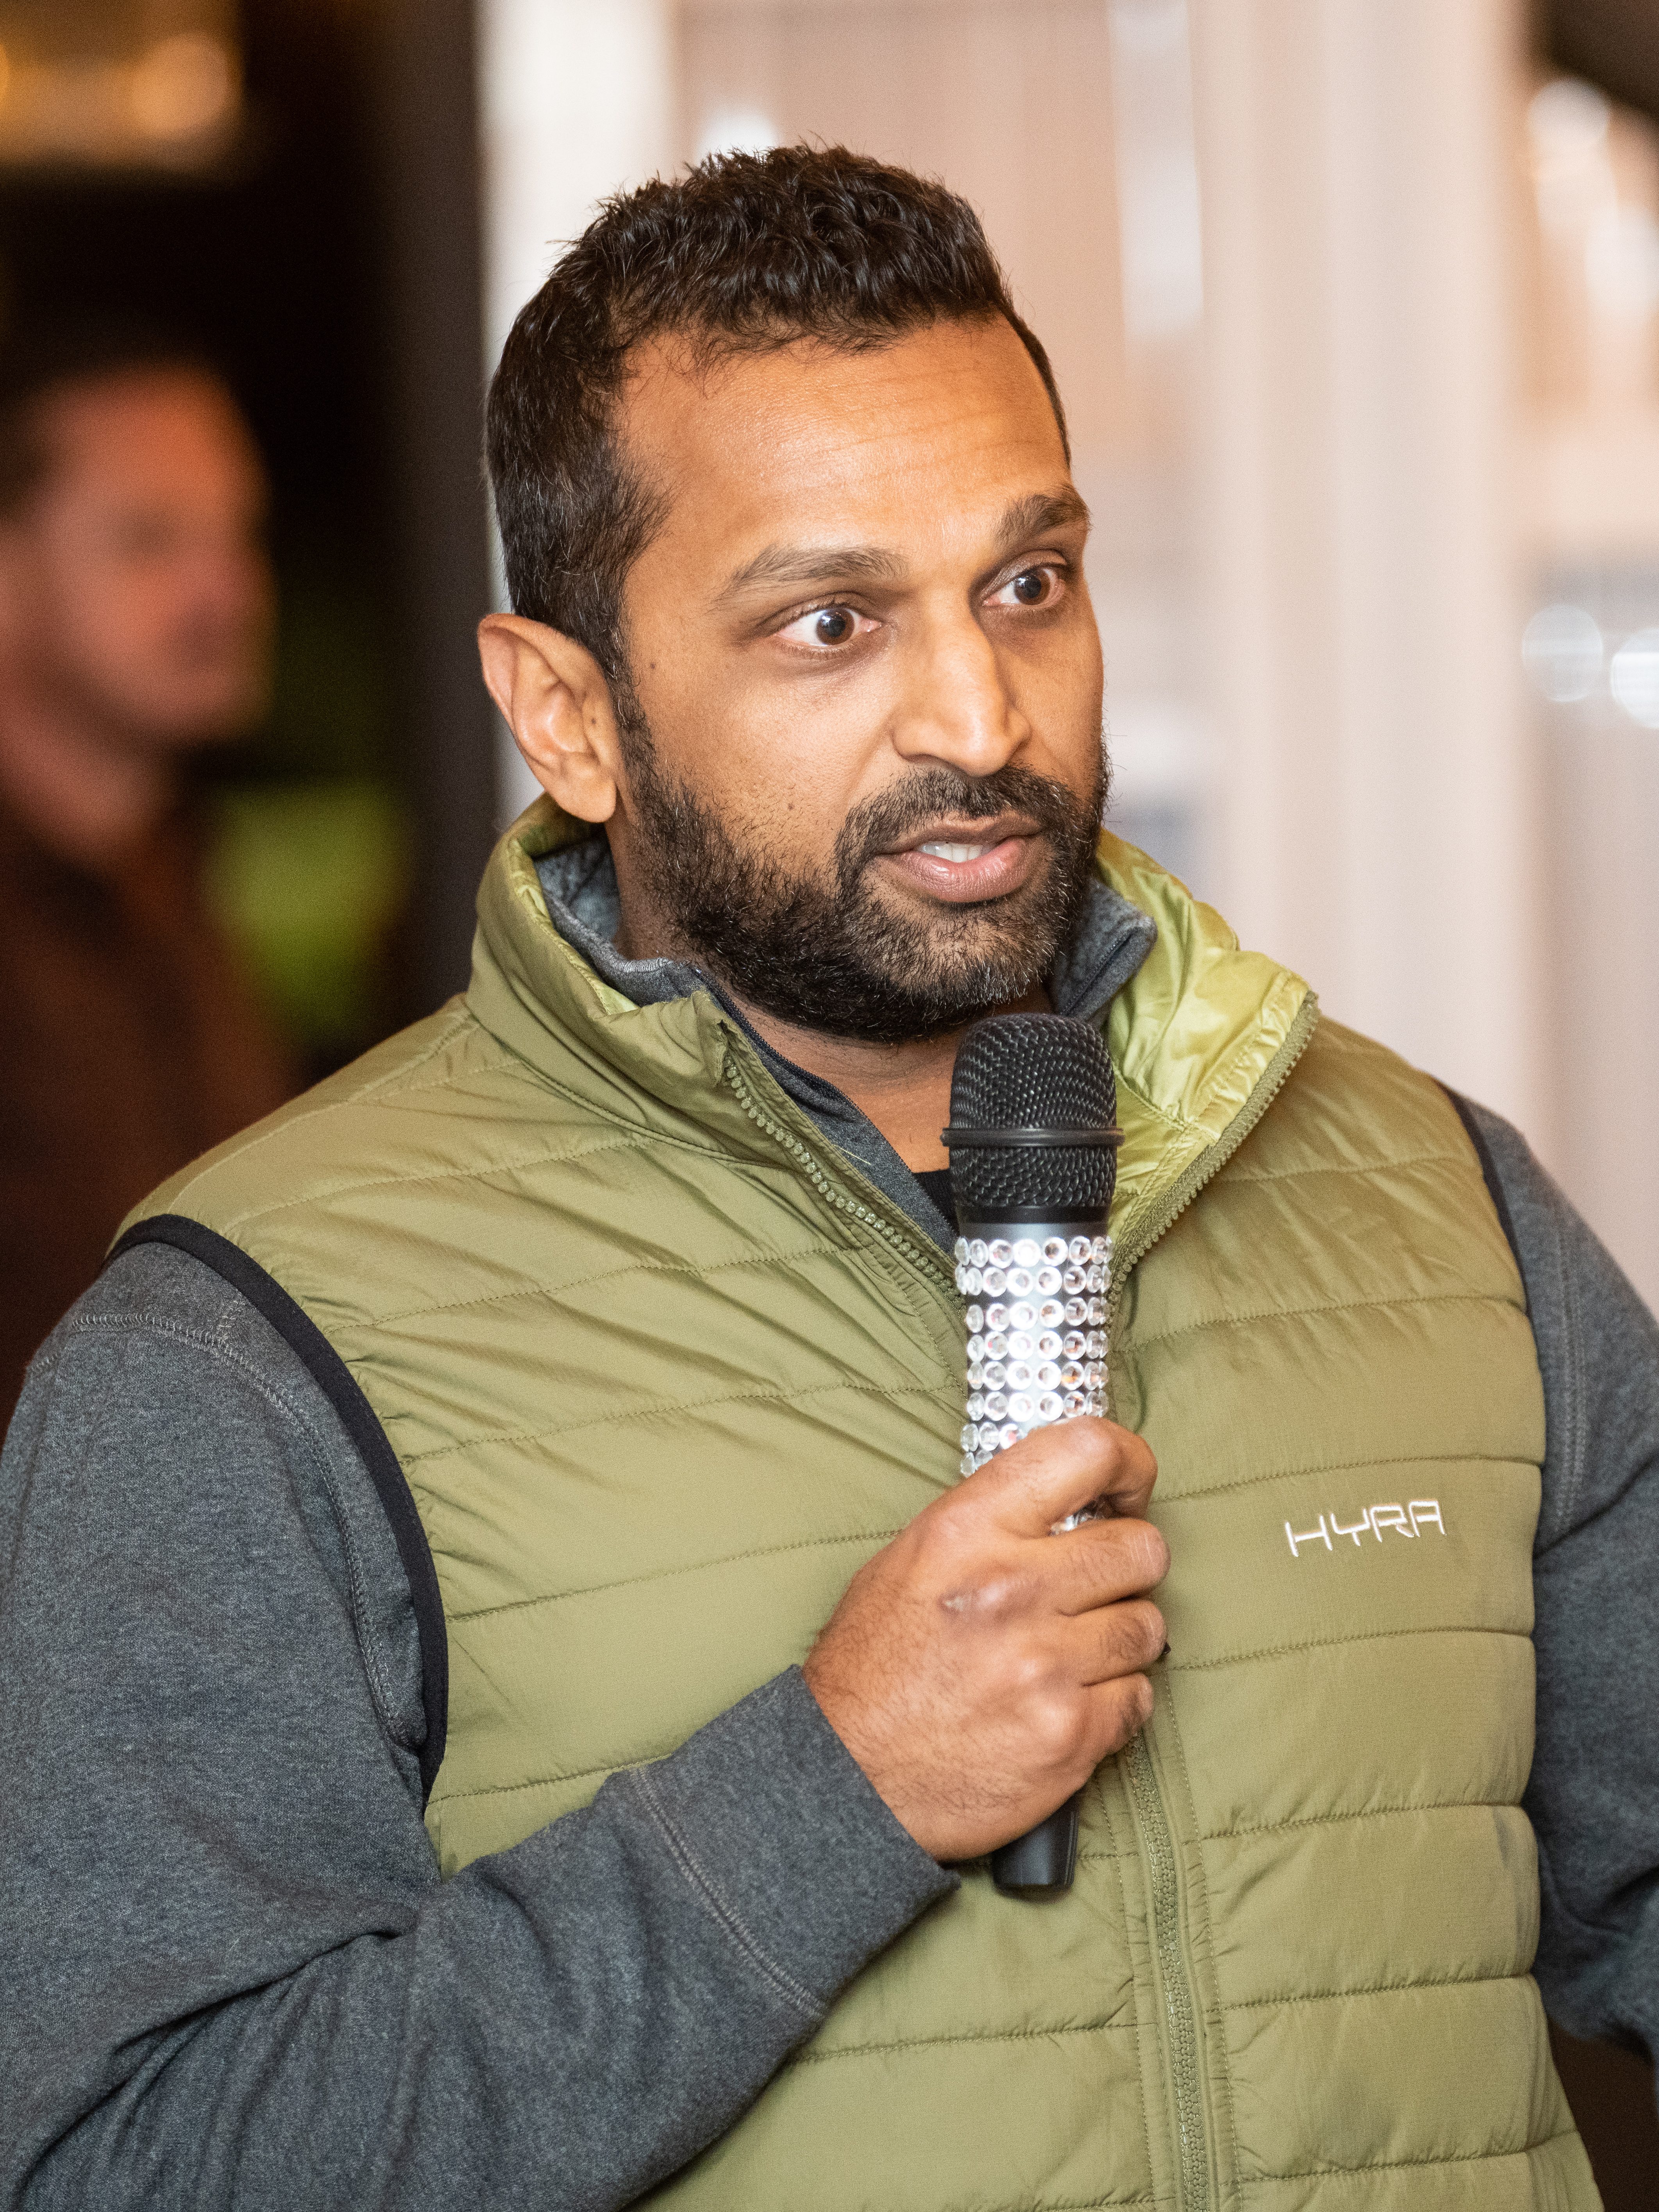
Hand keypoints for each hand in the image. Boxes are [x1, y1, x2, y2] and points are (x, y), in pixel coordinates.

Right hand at [803, 1416, 1165, 1861]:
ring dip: (1121, 1639)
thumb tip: (1073, 1501)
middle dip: (1127, 1567)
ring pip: (1148, 1627)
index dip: (1130, 1465)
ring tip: (1072, 1654)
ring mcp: (1045, 1666)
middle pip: (1142, 1548)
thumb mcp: (913, 1558)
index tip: (1128, 1490)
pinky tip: (1068, 1704)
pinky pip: (1139, 1698)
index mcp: (968, 1530)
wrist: (847, 1777)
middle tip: (1095, 1588)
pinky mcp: (1070, 1736)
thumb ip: (994, 1521)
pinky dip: (1115, 1702)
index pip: (1086, 1453)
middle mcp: (1011, 1588)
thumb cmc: (875, 1664)